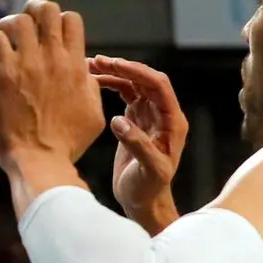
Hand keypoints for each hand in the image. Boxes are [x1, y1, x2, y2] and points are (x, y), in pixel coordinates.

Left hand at [0, 0, 105, 169]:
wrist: (40, 161)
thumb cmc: (66, 145)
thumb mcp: (94, 115)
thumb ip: (92, 89)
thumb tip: (87, 75)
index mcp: (77, 66)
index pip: (71, 19)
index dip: (56, 21)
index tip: (44, 38)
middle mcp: (54, 59)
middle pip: (47, 9)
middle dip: (32, 11)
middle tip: (21, 27)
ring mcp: (29, 65)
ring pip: (19, 20)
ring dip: (7, 25)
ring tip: (1, 42)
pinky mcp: (5, 75)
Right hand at [91, 54, 186, 234]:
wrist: (143, 201)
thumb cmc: (148, 189)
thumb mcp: (148, 169)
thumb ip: (136, 144)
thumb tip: (118, 120)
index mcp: (172, 122)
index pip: (158, 86)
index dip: (138, 72)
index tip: (114, 65)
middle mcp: (163, 114)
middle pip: (145, 80)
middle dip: (122, 68)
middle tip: (96, 61)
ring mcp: (149, 116)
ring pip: (133, 85)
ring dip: (113, 74)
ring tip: (90, 67)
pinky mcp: (134, 121)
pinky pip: (124, 95)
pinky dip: (110, 86)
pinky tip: (93, 82)